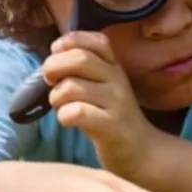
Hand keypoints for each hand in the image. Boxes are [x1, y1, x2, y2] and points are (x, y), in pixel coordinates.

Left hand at [41, 31, 158, 180]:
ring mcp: (116, 102)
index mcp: (114, 66)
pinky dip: (64, 116)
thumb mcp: (102, 87)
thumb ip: (81, 70)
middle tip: (50, 81)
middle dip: (53, 67)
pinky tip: (68, 121)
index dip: (70, 41)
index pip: (96, 40)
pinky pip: (77, 113)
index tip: (57, 53)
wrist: (141, 152)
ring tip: (61, 106)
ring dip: (56, 97)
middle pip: (79, 59)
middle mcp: (117, 80)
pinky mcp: (111, 126)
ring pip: (71, 87)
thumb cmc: (110, 117)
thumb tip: (51, 59)